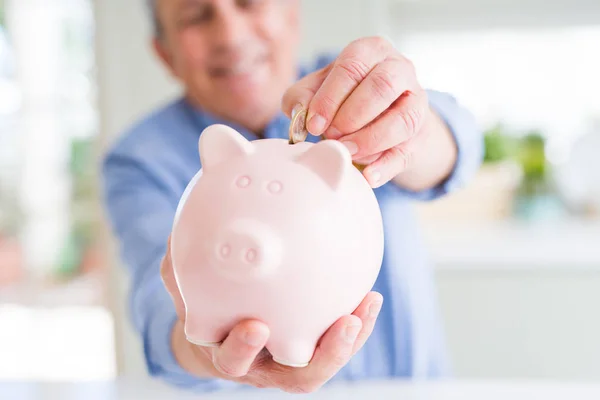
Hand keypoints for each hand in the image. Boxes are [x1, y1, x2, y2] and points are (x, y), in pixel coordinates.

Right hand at [160, 235, 383, 392]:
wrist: (218, 326)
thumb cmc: (201, 301)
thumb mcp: (184, 278)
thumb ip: (181, 259)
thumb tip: (183, 223)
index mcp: (226, 349)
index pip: (232, 357)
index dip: (243, 349)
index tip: (257, 327)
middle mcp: (263, 362)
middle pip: (293, 375)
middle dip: (320, 357)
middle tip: (343, 325)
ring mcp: (291, 360)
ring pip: (325, 363)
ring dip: (348, 342)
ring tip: (364, 309)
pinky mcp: (313, 348)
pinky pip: (337, 342)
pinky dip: (356, 324)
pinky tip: (370, 296)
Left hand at [282, 36, 456, 189]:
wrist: (380, 112)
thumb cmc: (344, 94)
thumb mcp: (318, 88)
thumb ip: (302, 96)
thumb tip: (300, 114)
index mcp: (371, 50)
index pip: (352, 66)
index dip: (330, 98)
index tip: (314, 124)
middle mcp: (399, 69)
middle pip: (382, 86)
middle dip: (353, 116)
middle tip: (332, 136)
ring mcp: (416, 101)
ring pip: (403, 119)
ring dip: (370, 140)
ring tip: (347, 154)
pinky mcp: (420, 133)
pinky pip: (408, 151)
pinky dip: (387, 166)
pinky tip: (368, 176)